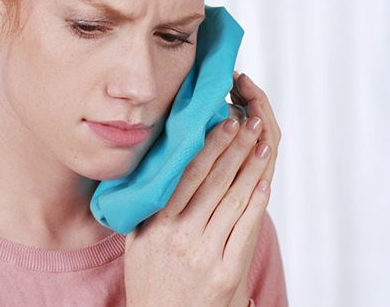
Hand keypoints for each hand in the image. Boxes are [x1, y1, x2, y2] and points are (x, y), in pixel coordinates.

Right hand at [125, 83, 276, 305]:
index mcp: (157, 223)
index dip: (210, 146)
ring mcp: (206, 254)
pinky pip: (245, 230)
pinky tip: (264, 183)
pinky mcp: (226, 274)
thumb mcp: (137, 241)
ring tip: (262, 144)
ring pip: (233, 200)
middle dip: (235, 147)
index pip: (189, 174)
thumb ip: (150, 207)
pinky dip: (256, 204)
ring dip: (251, 169)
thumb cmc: (149, 280)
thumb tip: (163, 169)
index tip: (224, 122)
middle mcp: (181, 235)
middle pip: (214, 181)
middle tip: (249, 122)